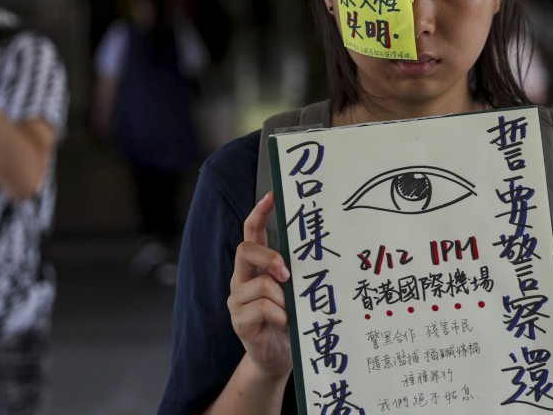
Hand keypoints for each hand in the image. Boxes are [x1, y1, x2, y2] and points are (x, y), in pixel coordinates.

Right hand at [228, 192, 292, 379]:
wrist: (277, 356)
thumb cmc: (290, 319)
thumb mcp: (294, 290)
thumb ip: (296, 271)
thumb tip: (316, 248)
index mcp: (255, 266)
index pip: (250, 233)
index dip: (258, 213)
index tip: (271, 196)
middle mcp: (241, 278)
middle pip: (245, 250)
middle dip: (269, 257)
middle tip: (287, 274)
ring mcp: (236, 299)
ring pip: (260, 284)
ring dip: (283, 299)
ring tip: (291, 313)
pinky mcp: (239, 321)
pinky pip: (261, 308)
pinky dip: (280, 316)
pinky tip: (285, 325)